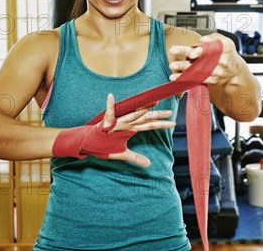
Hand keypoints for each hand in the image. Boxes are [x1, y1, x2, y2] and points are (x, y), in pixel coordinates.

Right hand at [52, 94, 174, 166]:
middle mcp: (126, 124)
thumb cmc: (105, 145)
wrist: (89, 142)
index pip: (149, 126)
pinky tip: (110, 97)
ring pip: (131, 115)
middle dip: (157, 116)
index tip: (173, 123)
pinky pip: (107, 114)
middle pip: (144, 119)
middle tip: (170, 112)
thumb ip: (135, 157)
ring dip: (140, 109)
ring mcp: (117, 123)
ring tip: (151, 102)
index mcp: (130, 129)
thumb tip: (149, 164)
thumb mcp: (122, 154)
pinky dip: (109, 106)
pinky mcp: (105, 123)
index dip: (161, 124)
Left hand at [169, 33, 237, 85]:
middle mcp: (224, 61)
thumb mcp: (224, 41)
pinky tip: (176, 77)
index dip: (203, 51)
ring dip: (184, 68)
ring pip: (200, 70)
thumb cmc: (225, 52)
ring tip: (173, 65)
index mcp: (227, 48)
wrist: (234, 71)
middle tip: (173, 51)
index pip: (215, 48)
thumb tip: (203, 40)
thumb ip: (213, 38)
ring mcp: (218, 72)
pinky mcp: (212, 80)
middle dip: (188, 54)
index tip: (192, 52)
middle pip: (204, 58)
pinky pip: (198, 79)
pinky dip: (186, 78)